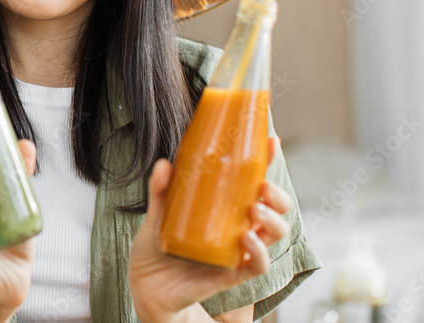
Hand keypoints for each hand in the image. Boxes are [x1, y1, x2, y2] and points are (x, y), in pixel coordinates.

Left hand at [128, 137, 292, 321]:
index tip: (271, 141)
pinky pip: (257, 265)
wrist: (146, 283)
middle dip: (277, 194)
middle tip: (263, 186)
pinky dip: (259, 252)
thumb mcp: (157, 212)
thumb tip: (164, 163)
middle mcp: (237, 226)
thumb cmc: (157, 243)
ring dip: (272, 219)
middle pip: (275, 208)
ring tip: (254, 208)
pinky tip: (246, 238)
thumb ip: (161, 189)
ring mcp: (237, 249)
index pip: (253, 181)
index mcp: (225, 206)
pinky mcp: (232, 273)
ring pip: (274, 234)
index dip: (266, 161)